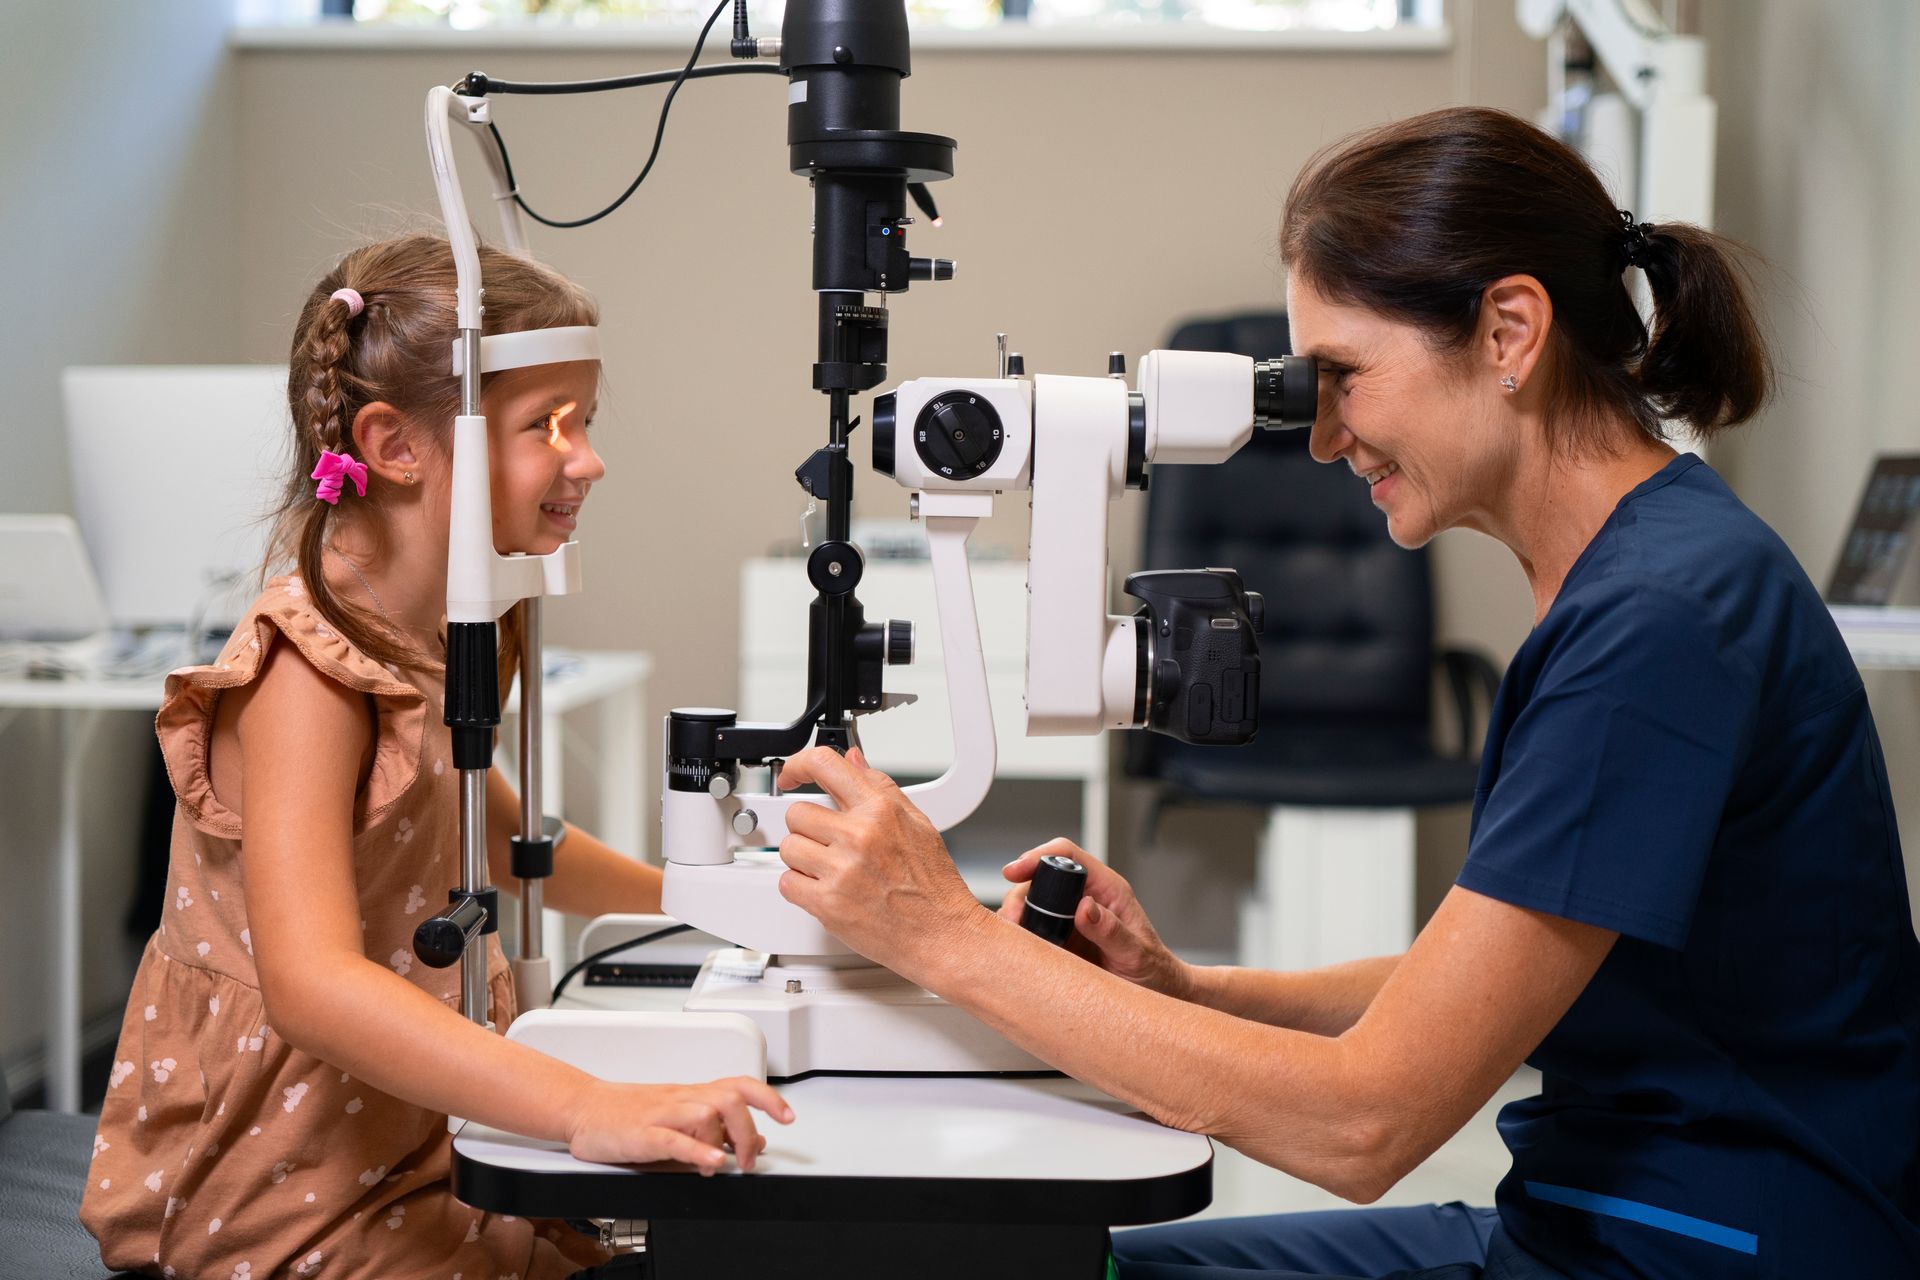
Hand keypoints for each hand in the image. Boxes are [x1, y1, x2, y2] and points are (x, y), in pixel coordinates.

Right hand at [565, 1077, 791, 1174]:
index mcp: (693, 1094)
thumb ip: (716, 1127)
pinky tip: (711, 1163)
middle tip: (750, 1159)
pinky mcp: (643, 1133)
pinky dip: (697, 1151)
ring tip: (722, 1164)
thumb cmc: (628, 1113)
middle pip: (731, 1098)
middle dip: (750, 1130)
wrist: (584, 1107)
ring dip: (723, 1142)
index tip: (788, 1116)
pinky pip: (675, 1139)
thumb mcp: (678, 1117)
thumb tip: (755, 1140)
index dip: (769, 1098)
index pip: (740, 1085)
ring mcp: (663, 1114)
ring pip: (707, 1113)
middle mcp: (683, 1099)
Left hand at [775, 746, 984, 975]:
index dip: (799, 765)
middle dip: (809, 828)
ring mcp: (842, 870)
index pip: (825, 765)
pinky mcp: (828, 903)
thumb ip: (879, 787)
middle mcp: (860, 836)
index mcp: (881, 810)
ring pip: (789, 848)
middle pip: (798, 813)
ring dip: (803, 859)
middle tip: (829, 842)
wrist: (941, 935)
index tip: (791, 774)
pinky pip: (787, 883)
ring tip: (832, 869)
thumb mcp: (917, 823)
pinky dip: (800, 888)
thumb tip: (853, 761)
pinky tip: (826, 889)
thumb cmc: (934, 886)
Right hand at [1000, 839, 1192, 1001]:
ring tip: (1013, 941)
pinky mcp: (1060, 940)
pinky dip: (1020, 938)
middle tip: (1011, 920)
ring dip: (1017, 918)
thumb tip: (1085, 907)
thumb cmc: (1154, 971)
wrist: (1158, 993)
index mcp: (1107, 889)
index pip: (1068, 856)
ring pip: (1032, 905)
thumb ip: (1112, 931)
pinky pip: (1033, 931)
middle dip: (1019, 894)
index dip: (1038, 856)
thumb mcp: (1136, 954)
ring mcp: (1070, 919)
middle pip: (1041, 879)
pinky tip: (1018, 953)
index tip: (1016, 870)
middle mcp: (1085, 898)